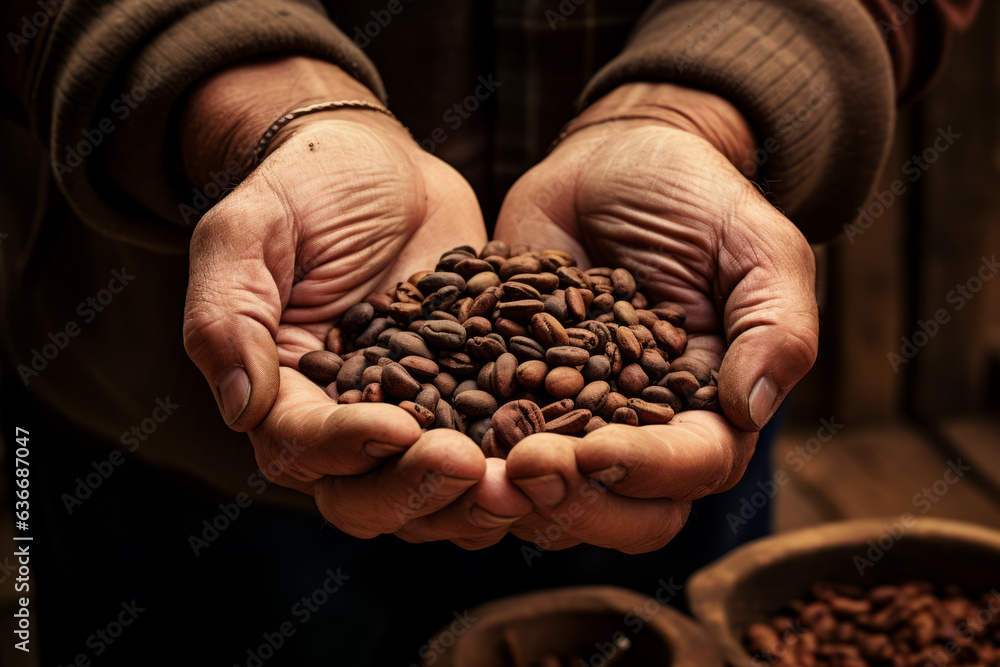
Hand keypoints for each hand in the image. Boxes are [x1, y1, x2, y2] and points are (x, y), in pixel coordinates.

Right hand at [181, 57, 528, 548]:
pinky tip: (560, 455)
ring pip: (433, 497)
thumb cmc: (305, 187)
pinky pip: (491, 454)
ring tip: (519, 481)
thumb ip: (229, 316)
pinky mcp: (469, 403)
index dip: (346, 447)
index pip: (302, 445)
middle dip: (416, 491)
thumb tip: (240, 409)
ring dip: (473, 502)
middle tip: (467, 466)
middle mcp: (344, 425)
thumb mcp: (249, 232)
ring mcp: (414, 420)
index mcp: (282, 394)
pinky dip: (520, 466)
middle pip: (366, 497)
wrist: (380, 165)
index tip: (397, 428)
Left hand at [494, 82, 818, 552]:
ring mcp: (571, 416)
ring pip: (551, 492)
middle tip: (524, 467)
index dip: (649, 469)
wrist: (613, 161)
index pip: (694, 466)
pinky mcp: (513, 391)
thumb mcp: (755, 245)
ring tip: (469, 465)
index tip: (597, 450)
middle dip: (576, 501)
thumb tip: (751, 409)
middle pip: (623, 507)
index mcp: (710, 407)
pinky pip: (490, 441)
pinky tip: (428, 436)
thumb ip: (775, 324)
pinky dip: (465, 450)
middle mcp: (642, 428)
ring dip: (513, 491)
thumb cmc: (695, 197)